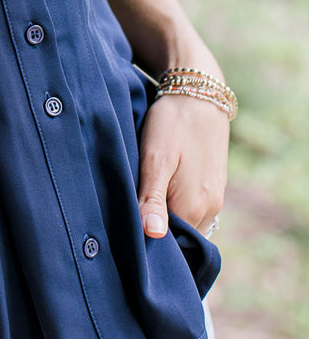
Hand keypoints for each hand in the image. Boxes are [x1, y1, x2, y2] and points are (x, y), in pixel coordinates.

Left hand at [137, 92, 228, 238]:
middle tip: (126, 218)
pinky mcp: (213, 185)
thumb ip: (153, 199)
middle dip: (154, 232)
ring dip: (165, 218)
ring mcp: (214, 198)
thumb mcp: (156, 158)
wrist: (199, 93)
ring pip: (185, 223)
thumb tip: (152, 235)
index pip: (168, 246)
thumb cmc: (172, 123)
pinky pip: (193, 208)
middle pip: (178, 237)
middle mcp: (210, 210)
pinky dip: (175, 206)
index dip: (145, 243)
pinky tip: (157, 190)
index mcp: (194, 208)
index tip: (124, 233)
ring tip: (139, 202)